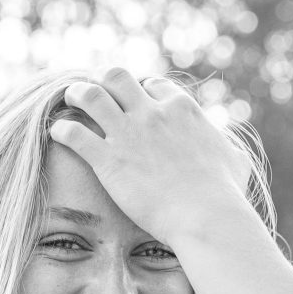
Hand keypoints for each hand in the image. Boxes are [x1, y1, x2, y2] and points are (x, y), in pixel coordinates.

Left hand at [47, 68, 258, 243]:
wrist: (205, 216)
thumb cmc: (224, 194)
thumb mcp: (235, 161)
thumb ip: (228, 150)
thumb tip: (232, 153)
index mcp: (182, 109)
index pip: (153, 85)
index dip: (141, 92)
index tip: (133, 103)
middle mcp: (153, 113)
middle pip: (118, 77)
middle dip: (103, 82)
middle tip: (95, 92)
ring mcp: (129, 133)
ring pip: (90, 95)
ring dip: (77, 94)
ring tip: (71, 101)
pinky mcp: (108, 159)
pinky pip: (73, 132)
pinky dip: (62, 130)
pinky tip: (58, 134)